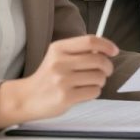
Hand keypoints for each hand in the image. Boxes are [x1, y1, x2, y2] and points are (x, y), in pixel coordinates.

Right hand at [0, 35, 117, 131]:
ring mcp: (62, 81)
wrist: (26, 98)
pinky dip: (93, 92)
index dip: (106, 45)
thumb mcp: (58, 56)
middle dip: (107, 67)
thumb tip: (106, 50)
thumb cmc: (47, 77)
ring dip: (100, 81)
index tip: (114, 51)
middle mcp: (59, 63)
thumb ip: (79, 51)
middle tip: (105, 71)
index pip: (90, 41)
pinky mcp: (65, 97)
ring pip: (99, 77)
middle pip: (99, 60)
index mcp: (58, 49)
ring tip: (89, 83)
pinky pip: (94, 92)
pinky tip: (83, 92)